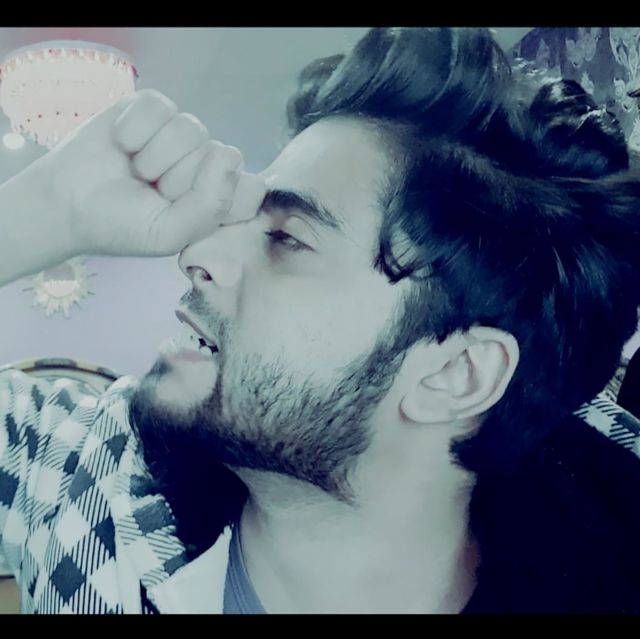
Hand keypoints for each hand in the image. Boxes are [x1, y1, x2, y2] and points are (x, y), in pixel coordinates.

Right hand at [38, 89, 266, 257]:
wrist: (67, 204)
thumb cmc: (123, 225)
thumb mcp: (170, 233)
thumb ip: (210, 204)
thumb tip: (228, 152)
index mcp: (219, 199)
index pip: (251, 189)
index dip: (221, 196)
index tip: (187, 211)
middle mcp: (206, 164)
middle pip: (218, 157)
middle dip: (177, 180)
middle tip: (151, 194)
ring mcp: (182, 135)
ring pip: (192, 130)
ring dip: (154, 157)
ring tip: (136, 171)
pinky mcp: (153, 109)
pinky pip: (160, 107)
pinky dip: (134, 130)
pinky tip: (122, 145)